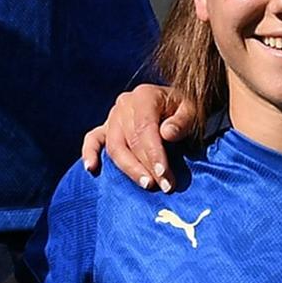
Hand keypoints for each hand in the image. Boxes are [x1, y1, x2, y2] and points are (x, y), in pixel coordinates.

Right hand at [75, 82, 193, 190]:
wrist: (175, 104)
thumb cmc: (184, 109)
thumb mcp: (192, 111)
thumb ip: (182, 121)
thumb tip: (166, 134)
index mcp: (144, 96)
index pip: (145, 128)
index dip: (154, 154)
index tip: (165, 176)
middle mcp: (124, 105)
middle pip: (129, 140)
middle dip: (146, 166)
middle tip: (164, 186)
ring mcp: (112, 116)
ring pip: (114, 146)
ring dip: (129, 168)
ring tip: (147, 184)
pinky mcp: (105, 128)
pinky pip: (93, 140)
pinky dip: (89, 153)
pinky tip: (91, 169)